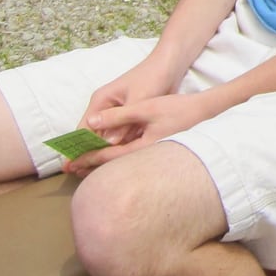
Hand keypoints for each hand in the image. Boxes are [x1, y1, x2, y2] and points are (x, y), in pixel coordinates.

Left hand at [69, 92, 216, 173]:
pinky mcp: (155, 152)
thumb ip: (118, 116)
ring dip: (101, 162)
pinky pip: (129, 157)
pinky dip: (115, 156)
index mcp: (141, 149)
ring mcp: (151, 156)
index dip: (85, 158)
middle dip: (90, 166)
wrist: (207, 112)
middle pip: (112, 165)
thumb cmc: (179, 109)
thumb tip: (91, 123)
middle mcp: (145, 157)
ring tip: (83, 164)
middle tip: (69, 169)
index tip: (68, 162)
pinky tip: (110, 154)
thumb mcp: (146, 107)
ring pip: (120, 162)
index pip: (106, 157)